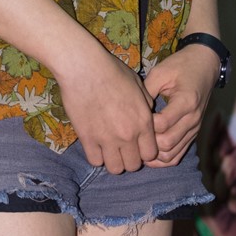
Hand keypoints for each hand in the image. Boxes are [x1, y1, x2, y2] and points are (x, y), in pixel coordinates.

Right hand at [56, 41, 157, 173]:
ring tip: (108, 149)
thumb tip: (147, 113)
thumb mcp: (137, 83)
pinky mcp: (87, 139)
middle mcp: (128, 135)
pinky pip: (95, 161)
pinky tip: (95, 144)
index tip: (137, 144)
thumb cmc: (111, 70)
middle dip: (129, 158)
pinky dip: (96, 156)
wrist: (84, 67)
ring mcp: (107, 139)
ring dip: (113, 160)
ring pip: (115, 168)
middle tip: (122, 147)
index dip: (144, 151)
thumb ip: (146, 102)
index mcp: (143, 121)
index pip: (151, 154)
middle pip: (133, 165)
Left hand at [143, 45, 217, 165]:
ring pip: (172, 154)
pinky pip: (178, 155)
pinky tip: (149, 152)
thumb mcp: (161, 72)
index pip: (162, 124)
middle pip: (167, 143)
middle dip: (147, 142)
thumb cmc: (181, 66)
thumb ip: (147, 91)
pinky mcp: (192, 134)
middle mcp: (193, 119)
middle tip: (133, 133)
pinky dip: (163, 158)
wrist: (204, 65)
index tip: (133, 117)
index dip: (145, 125)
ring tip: (137, 145)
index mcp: (186, 102)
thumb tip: (131, 110)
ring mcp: (194, 129)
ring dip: (154, 154)